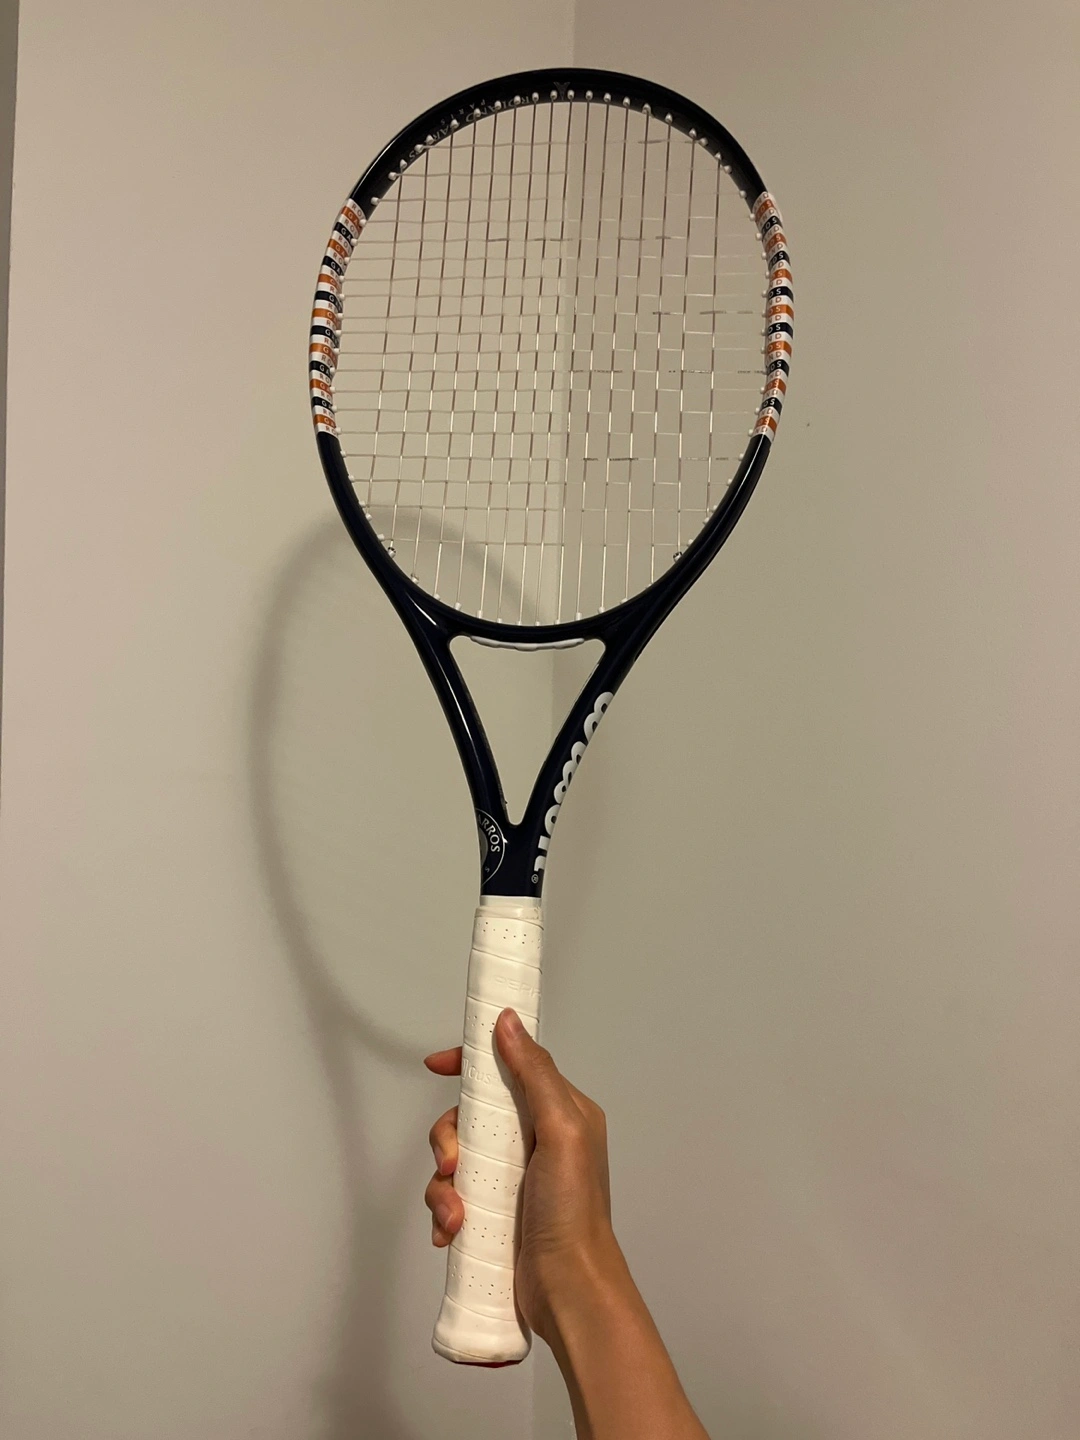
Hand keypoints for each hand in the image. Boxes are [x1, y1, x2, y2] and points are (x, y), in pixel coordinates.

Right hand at [423, 1007, 622, 1343]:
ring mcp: (511, 1177)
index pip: (511, 1067)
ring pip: (456, 1157)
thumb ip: (534, 1074)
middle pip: (471, 1114)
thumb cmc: (573, 1210)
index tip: (438, 1065)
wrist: (568, 1289)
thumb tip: (507, 1021)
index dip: (472, 1062)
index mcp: (559, 1111)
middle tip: (453, 1166)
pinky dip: (445, 1212)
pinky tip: (452, 1233)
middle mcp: (535, 1139)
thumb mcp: (562, 1131)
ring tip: (456, 1215)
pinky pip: (452, 1196)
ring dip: (445, 1185)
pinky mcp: (492, 1211)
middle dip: (449, 1139)